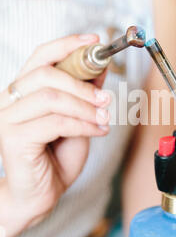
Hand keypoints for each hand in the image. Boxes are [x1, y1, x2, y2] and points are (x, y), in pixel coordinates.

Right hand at [0, 34, 110, 236]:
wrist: (38, 195)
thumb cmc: (55, 157)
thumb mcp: (76, 119)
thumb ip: (83, 94)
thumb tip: (100, 68)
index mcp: (23, 90)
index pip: (41, 55)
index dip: (68, 45)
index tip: (94, 41)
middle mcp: (9, 100)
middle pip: (45, 74)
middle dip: (82, 83)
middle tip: (105, 97)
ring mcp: (8, 119)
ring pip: (52, 98)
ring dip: (86, 106)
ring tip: (104, 117)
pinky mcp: (14, 139)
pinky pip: (55, 122)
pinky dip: (83, 125)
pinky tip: (97, 131)